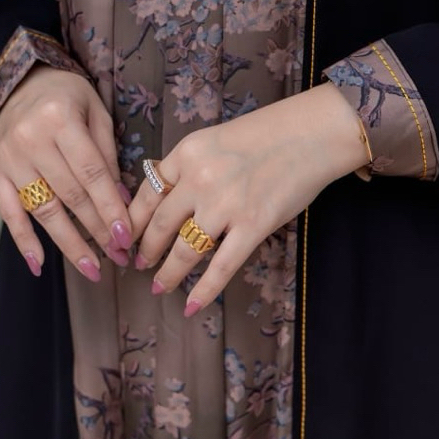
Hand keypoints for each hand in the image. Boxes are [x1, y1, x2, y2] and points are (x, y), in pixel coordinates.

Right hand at [0, 65, 133, 278]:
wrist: (22, 81)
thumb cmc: (69, 97)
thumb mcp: (96, 113)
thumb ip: (108, 156)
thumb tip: (122, 203)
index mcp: (60, 119)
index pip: (91, 173)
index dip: (109, 207)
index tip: (126, 236)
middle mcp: (30, 139)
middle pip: (70, 195)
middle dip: (97, 230)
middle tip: (120, 256)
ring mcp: (8, 158)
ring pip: (43, 210)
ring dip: (70, 243)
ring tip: (93, 268)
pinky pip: (8, 212)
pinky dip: (23, 241)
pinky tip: (40, 264)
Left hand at [129, 83, 368, 315]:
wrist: (312, 133)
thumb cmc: (269, 133)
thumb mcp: (217, 139)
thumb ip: (192, 165)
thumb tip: (169, 194)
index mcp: (187, 152)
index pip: (147, 193)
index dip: (132, 221)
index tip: (125, 237)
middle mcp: (199, 178)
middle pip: (159, 224)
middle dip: (146, 250)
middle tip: (139, 264)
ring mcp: (225, 204)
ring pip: (184, 249)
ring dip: (168, 273)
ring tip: (160, 286)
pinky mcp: (252, 225)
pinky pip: (222, 266)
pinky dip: (204, 290)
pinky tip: (192, 305)